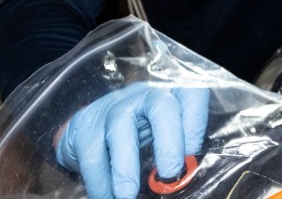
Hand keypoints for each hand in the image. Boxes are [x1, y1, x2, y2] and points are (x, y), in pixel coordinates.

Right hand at [55, 82, 208, 198]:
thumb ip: (179, 146)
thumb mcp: (167, 131)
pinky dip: (100, 182)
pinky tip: (108, 196)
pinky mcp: (86, 125)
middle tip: (168, 174)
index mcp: (173, 92)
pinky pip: (92, 155)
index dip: (195, 121)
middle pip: (162, 106)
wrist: (96, 121)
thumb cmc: (143, 128)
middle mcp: (145, 94)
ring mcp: (114, 106)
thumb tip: (186, 172)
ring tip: (127, 196)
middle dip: (168, 142)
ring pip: (119, 131)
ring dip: (124, 169)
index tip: (192, 153)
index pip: (193, 93)